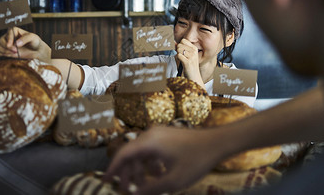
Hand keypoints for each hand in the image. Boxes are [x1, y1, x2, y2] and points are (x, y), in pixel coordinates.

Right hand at [0, 27, 50, 61]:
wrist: (36, 50)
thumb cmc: (35, 42)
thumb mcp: (33, 38)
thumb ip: (25, 39)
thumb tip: (16, 44)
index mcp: (14, 30)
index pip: (8, 33)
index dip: (9, 39)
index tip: (13, 46)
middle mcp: (9, 36)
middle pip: (0, 40)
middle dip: (6, 47)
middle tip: (16, 51)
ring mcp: (6, 44)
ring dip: (2, 51)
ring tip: (12, 54)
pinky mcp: (6, 50)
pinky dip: (0, 54)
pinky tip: (8, 55)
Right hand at [104, 126, 220, 194]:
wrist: (218, 142)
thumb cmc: (196, 160)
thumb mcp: (173, 180)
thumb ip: (150, 189)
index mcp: (148, 142)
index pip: (122, 154)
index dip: (112, 169)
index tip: (106, 182)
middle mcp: (150, 134)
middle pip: (131, 154)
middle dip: (128, 174)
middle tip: (127, 191)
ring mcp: (159, 134)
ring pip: (141, 153)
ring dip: (140, 170)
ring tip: (145, 187)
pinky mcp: (167, 136)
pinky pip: (151, 150)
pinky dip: (151, 164)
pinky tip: (159, 176)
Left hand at [176, 39, 202, 84]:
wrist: (194, 76)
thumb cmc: (190, 66)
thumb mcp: (188, 55)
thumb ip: (181, 48)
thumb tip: (175, 43)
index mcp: (194, 48)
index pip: (183, 40)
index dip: (180, 45)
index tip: (181, 50)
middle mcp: (194, 51)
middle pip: (180, 45)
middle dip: (178, 50)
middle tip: (181, 56)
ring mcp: (191, 56)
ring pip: (179, 50)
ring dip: (178, 55)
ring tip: (182, 59)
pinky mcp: (188, 62)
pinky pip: (179, 56)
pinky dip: (178, 59)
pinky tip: (182, 62)